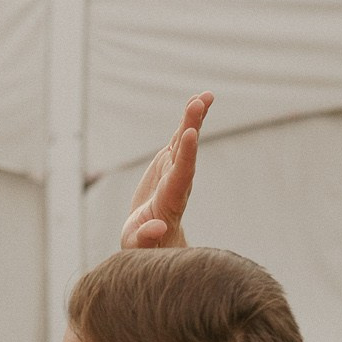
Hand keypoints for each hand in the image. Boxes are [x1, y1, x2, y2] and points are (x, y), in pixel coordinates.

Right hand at [119, 92, 213, 249]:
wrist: (154, 241)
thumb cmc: (143, 246)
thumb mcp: (138, 246)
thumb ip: (146, 238)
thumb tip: (156, 228)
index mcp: (170, 199)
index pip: (181, 173)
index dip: (186, 154)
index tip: (191, 133)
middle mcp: (177, 181)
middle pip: (186, 151)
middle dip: (192, 127)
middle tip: (199, 103)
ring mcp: (174, 170)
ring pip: (185, 141)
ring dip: (193, 118)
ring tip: (203, 95)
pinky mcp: (168, 164)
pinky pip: (179, 139)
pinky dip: (187, 121)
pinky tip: (195, 101)